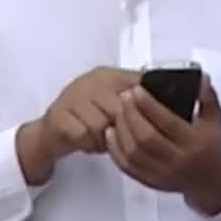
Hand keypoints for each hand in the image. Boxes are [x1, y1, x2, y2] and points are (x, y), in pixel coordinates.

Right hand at [17, 66, 140, 184]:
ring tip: (102, 139)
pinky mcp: (59, 116)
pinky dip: (89, 144)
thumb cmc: (88, 116)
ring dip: (105, 139)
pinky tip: (89, 143)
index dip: (144, 108)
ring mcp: (72, 97)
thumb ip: (135, 100)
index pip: (136, 86)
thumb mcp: (113, 101)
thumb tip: (169, 104)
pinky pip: (84, 135)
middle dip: (122, 128)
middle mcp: (90, 81)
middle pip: (120, 109)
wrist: (51, 130)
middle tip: (119, 135)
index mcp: (108, 75)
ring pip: (101, 124)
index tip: (149, 122)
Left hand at [105, 73, 220, 215]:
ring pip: (133, 152)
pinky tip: (111, 132)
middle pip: (146, 137)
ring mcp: (162, 173)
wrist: (211, 180)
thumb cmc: (211, 147)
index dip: (149, 105)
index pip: (167, 122)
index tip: (137, 90)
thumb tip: (200, 78)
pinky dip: (115, 148)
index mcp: (193, 143)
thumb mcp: (215, 119)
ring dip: (121, 129)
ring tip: (117, 110)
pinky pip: (127, 166)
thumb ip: (207, 97)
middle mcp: (177, 160)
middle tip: (124, 96)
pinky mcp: (150, 181)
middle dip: (131, 114)